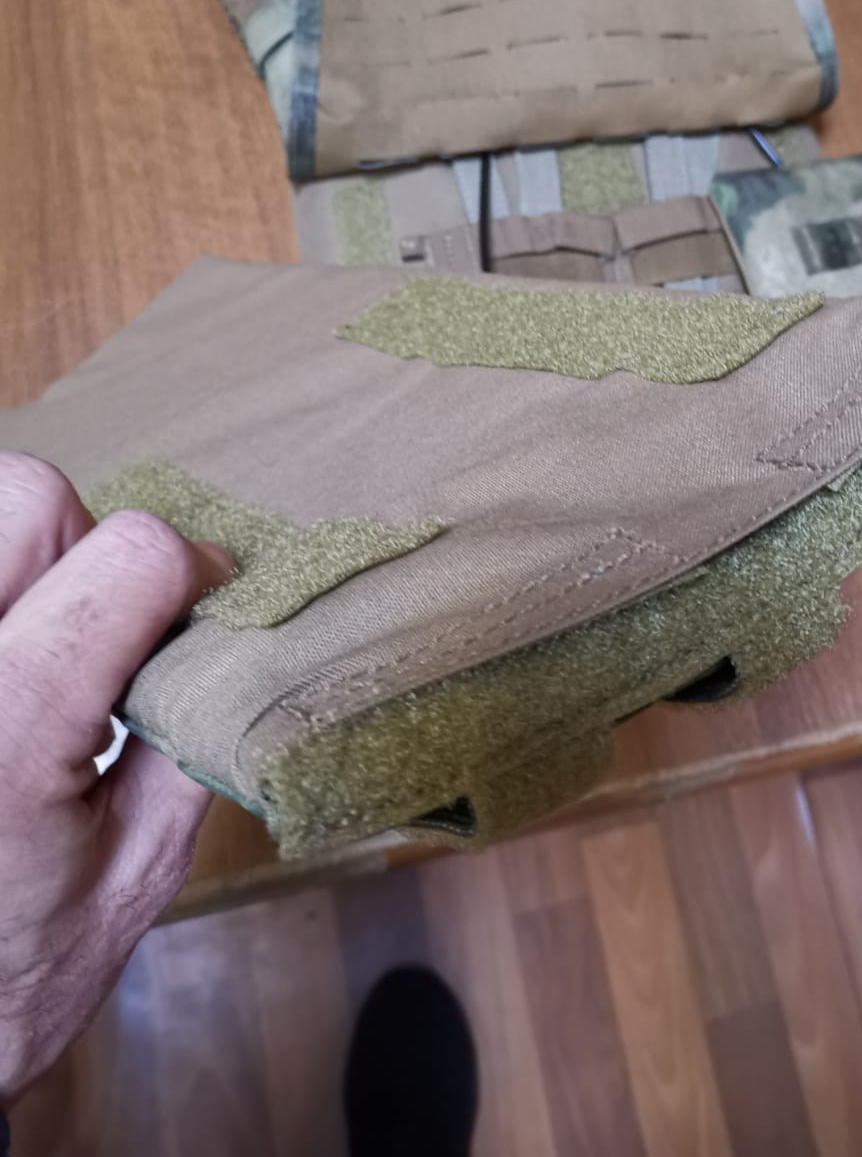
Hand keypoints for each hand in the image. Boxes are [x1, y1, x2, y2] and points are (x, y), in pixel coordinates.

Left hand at [0, 451, 231, 1105]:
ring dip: (23, 552)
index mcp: (8, 733)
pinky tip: (5, 652)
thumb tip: (223, 634)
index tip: (202, 606)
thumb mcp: (134, 875)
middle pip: (28, 497)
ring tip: (34, 640)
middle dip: (88, 543)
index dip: (189, 570)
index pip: (128, 558)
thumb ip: (186, 738)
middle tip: (100, 624)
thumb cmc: (9, 979)